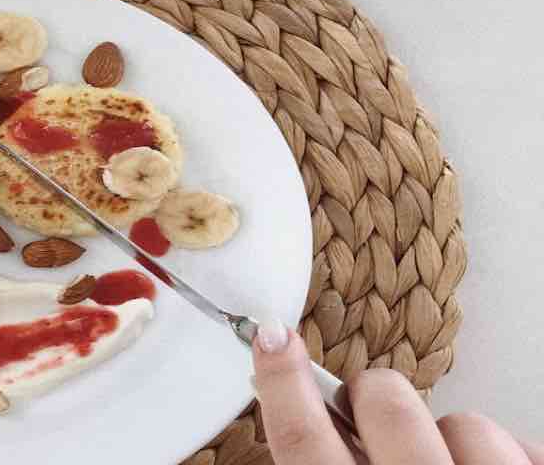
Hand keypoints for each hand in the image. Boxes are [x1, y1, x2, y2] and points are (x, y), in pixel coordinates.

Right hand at [252, 321, 543, 464]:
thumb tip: (304, 413)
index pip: (301, 437)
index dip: (282, 380)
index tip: (273, 338)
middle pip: (382, 401)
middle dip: (378, 404)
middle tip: (380, 430)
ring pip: (465, 421)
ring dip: (456, 448)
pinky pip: (523, 443)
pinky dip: (511, 462)